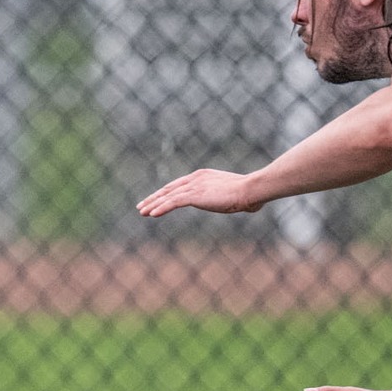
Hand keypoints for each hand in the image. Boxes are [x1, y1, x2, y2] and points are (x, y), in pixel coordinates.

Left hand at [137, 169, 259, 217]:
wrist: (251, 190)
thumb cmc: (249, 194)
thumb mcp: (233, 195)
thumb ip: (231, 198)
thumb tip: (247, 206)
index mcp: (202, 176)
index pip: (178, 185)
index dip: (164, 193)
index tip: (154, 199)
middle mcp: (195, 178)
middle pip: (168, 189)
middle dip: (153, 198)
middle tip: (140, 206)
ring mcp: (194, 186)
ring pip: (168, 196)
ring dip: (153, 205)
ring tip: (142, 212)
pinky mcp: (195, 195)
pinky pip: (173, 202)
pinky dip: (161, 208)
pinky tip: (152, 214)